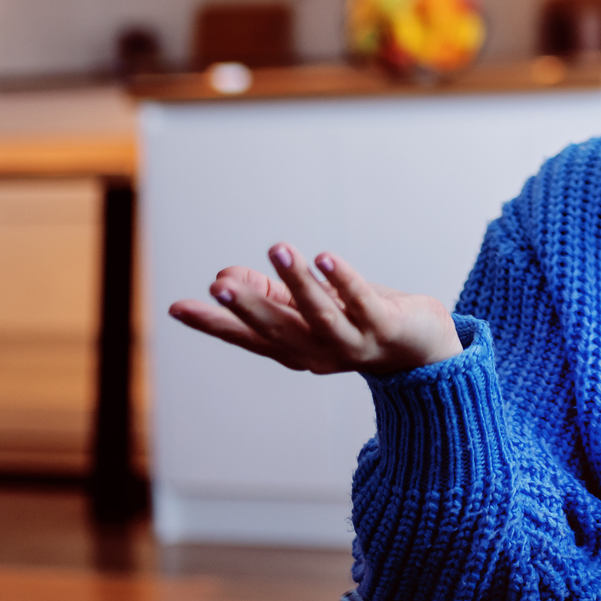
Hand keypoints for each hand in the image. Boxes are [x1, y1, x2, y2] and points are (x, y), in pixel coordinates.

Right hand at [168, 243, 461, 374]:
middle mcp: (319, 352)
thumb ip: (271, 294)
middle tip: (219, 284)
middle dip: (249, 307)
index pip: (247, 337)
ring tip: (278, 248)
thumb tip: (224, 275)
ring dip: (298, 283)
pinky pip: (362, 301)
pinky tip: (326, 257)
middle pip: (279, 331)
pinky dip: (344, 281)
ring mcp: (354, 343)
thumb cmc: (360, 321)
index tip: (178, 307)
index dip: (214, 324)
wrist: (422, 347)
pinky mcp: (386, 327)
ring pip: (321, 314)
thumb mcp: (311, 307)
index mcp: (295, 348)